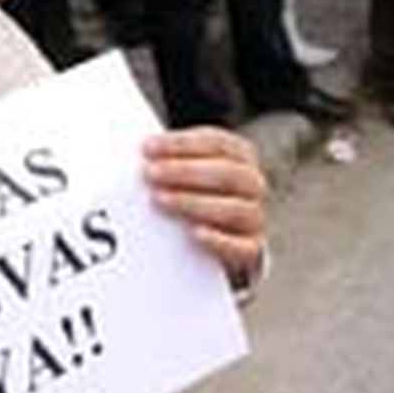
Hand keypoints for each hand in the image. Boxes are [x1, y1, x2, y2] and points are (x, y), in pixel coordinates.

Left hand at [143, 127, 266, 287]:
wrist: (221, 239)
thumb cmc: (197, 193)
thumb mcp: (187, 171)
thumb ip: (170, 159)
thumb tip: (139, 153)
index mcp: (240, 155)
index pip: (216, 142)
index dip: (181, 144)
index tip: (147, 148)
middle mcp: (252, 184)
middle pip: (226, 173)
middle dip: (185, 171)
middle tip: (150, 173)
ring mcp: (254, 217)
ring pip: (234, 209)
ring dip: (194, 203)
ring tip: (160, 200)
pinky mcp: (251, 250)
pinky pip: (243, 247)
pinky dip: (219, 240)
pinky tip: (194, 233)